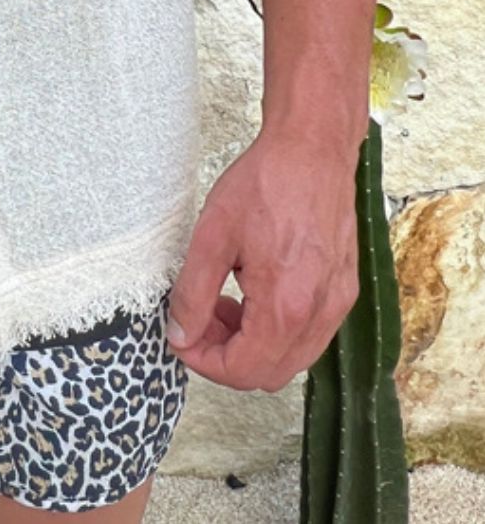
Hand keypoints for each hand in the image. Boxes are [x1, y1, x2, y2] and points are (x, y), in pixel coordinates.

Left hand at [165, 127, 360, 390]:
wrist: (313, 149)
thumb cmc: (266, 183)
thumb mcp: (212, 235)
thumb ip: (193, 293)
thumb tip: (180, 334)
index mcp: (286, 306)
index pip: (242, 370)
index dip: (204, 362)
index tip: (182, 337)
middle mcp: (320, 314)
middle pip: (268, 373)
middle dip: (226, 355)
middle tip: (201, 318)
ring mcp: (338, 304)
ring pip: (291, 358)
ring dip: (252, 344)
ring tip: (225, 301)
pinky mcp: (344, 290)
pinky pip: (309, 335)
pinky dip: (277, 329)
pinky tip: (254, 290)